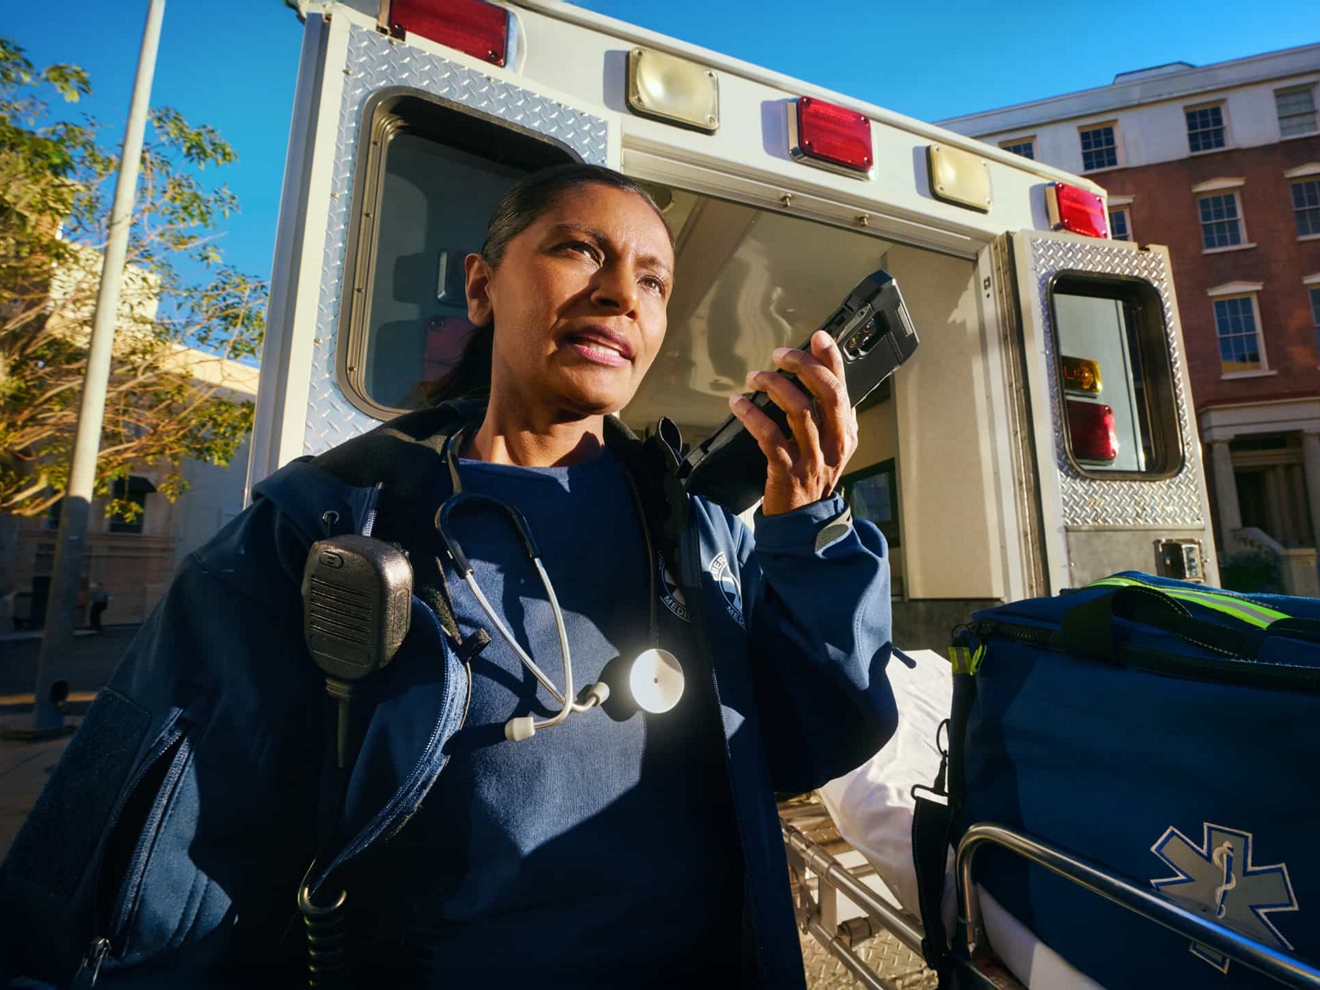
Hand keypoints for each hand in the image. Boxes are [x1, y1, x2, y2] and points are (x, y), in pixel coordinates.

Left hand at [728, 330, 858, 515]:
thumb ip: (828, 416)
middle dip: (803, 366)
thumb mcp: (830, 446)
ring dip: (774, 386)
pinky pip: (769, 436)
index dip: (831, 359)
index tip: (818, 336)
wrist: (803, 521)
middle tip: (780, 354)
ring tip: (755, 377)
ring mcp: (812, 458)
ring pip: (798, 410)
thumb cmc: (812, 478)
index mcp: (845, 433)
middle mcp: (833, 444)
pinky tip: (738, 403)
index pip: (843, 388)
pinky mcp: (787, 471)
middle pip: (826, 394)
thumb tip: (817, 375)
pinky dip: (751, 414)